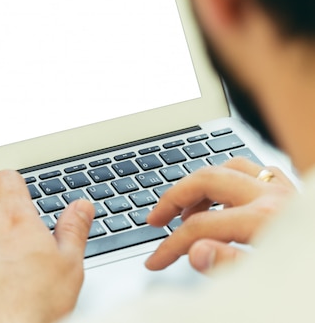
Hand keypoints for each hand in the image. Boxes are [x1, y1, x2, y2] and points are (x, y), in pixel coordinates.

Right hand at [145, 157, 294, 272]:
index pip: (200, 226)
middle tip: (156, 220)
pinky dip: (233, 181)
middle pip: (207, 180)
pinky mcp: (294, 195)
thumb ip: (230, 265)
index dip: (170, 245)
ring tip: (188, 211)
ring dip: (203, 186)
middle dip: (175, 198)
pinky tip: (225, 202)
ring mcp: (285, 191)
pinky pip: (257, 172)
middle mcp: (273, 197)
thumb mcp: (269, 284)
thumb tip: (194, 251)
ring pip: (231, 167)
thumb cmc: (310, 287)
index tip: (155, 261)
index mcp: (264, 220)